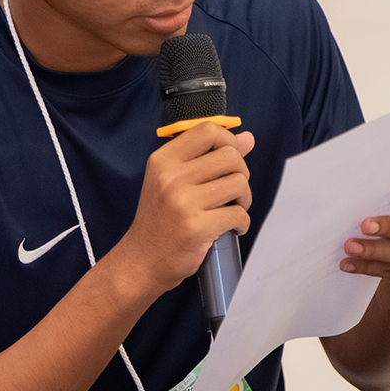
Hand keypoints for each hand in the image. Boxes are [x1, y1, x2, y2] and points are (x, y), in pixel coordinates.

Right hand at [110, 123, 255, 297]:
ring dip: (244, 199)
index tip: (229, 160)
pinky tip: (231, 228)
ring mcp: (183, 202)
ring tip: (232, 210)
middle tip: (231, 192)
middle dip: (241, 174)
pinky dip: (241, 222)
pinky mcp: (196, 227)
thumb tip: (247, 137)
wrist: (142, 261)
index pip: (208, 130)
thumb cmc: (160, 220)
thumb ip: (209, 157)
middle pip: (231, 156)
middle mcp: (171, 177)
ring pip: (239, 183)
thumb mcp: (173, 181)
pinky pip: (238, 214)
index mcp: (163, 160)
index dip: (229, 141)